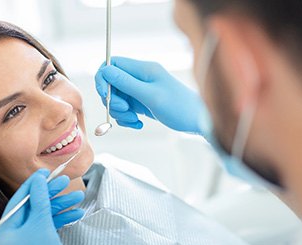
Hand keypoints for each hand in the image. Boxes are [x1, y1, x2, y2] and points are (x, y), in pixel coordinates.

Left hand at [0, 169, 82, 244]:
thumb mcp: (44, 230)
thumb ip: (41, 202)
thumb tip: (38, 180)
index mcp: (2, 237)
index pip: (17, 203)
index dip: (33, 185)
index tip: (46, 173)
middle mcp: (7, 243)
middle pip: (30, 211)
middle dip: (50, 197)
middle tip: (65, 183)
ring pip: (38, 221)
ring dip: (57, 209)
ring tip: (77, 199)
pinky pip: (42, 234)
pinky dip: (56, 224)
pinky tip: (73, 215)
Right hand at [95, 56, 210, 134]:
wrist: (198, 121)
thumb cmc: (180, 107)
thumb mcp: (151, 96)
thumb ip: (126, 83)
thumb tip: (105, 71)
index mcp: (143, 69)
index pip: (112, 64)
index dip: (103, 79)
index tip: (105, 95)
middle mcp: (140, 77)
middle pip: (111, 83)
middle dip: (113, 100)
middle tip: (125, 110)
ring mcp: (141, 90)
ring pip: (117, 98)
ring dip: (120, 112)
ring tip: (133, 119)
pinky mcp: (143, 103)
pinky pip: (125, 109)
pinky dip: (127, 118)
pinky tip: (138, 123)